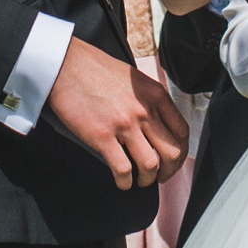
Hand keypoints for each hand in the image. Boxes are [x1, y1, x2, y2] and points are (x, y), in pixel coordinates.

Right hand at [46, 37, 187, 190]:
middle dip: (169, 171)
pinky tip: (122, 182)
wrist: (65, 65)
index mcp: (154, 95)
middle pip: (171, 152)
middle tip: (160, 176)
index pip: (181, 131)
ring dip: (147, 179)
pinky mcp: (102, 136)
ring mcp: (124, 124)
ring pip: (150, 165)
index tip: (174, 160)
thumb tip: (155, 124)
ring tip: (140, 180)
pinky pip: (123, 169)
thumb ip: (148, 100)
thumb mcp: (133, 78)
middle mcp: (144, 110)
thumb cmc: (95, 69)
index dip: (181, 153)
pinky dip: (125, 182)